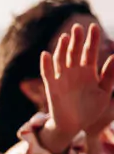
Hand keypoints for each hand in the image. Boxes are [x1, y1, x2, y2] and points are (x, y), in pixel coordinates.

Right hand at [41, 23, 113, 143]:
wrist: (74, 126)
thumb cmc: (90, 110)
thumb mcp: (104, 92)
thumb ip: (110, 76)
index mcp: (88, 72)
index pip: (90, 52)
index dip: (92, 40)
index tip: (95, 27)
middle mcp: (74, 72)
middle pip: (75, 52)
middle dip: (77, 40)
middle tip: (78, 27)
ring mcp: (62, 78)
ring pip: (61, 59)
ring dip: (62, 48)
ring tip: (65, 37)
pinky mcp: (52, 86)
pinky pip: (47, 73)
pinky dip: (46, 64)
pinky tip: (46, 54)